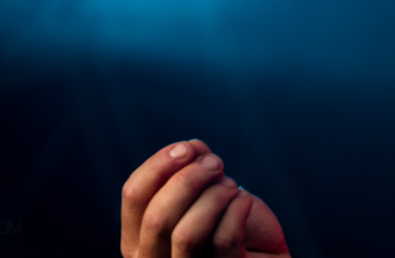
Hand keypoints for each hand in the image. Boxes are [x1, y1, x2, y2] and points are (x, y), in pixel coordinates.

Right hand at [121, 139, 289, 257]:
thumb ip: (191, 167)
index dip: (158, 166)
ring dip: (213, 197)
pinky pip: (223, 240)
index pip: (133, 196)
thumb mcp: (204, 190)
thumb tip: (191, 147)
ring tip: (232, 185)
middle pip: (157, 218)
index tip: (187, 148)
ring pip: (186, 234)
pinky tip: (245, 200)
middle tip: (215, 163)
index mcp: (138, 238)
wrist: (261, 250)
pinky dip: (236, 209)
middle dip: (188, 180)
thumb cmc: (227, 219)